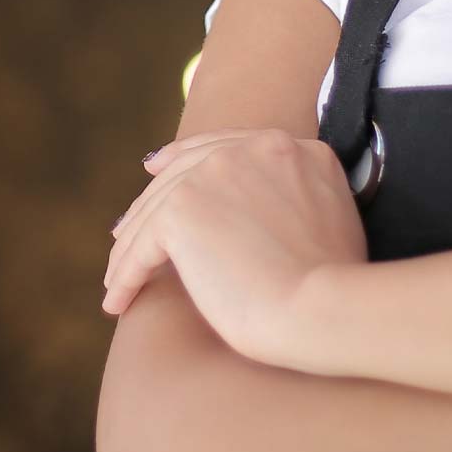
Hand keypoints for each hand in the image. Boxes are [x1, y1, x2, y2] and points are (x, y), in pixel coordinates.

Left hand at [102, 129, 367, 365]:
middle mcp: (255, 147)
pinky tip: (118, 301)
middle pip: (185, 169)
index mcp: (294, 147)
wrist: (320, 305)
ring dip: (132, 246)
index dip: (187, 159)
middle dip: (151, 201)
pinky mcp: (183, 208)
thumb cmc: (332, 283)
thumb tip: (262, 215)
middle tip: (126, 230)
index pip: (227, 145)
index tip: (158, 169)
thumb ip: (295, 197)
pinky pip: (141, 244)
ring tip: (119, 281)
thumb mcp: (329, 216)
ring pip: (157, 206)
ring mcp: (217, 171)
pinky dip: (125, 274)